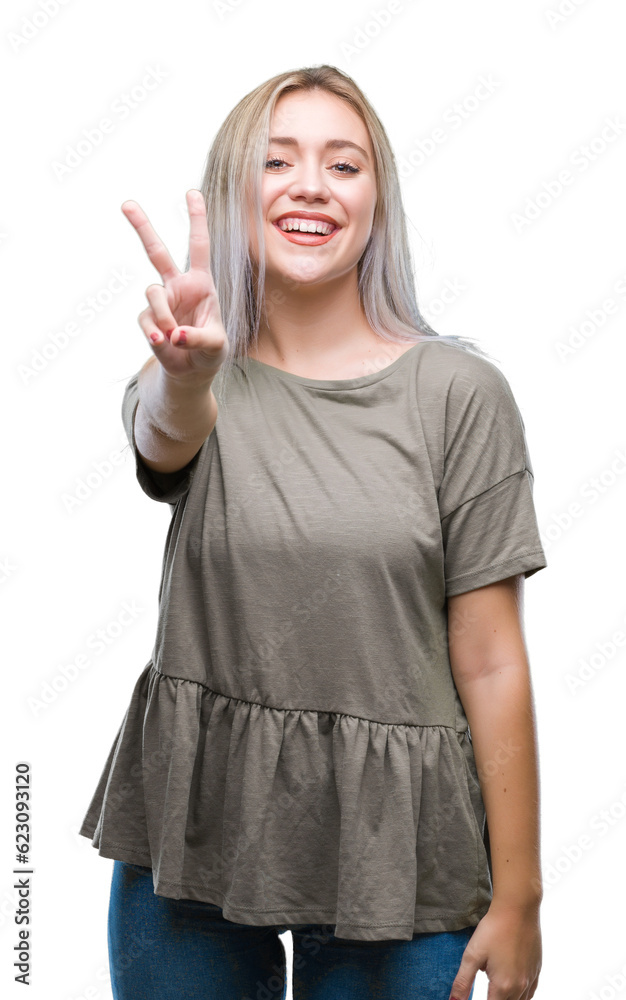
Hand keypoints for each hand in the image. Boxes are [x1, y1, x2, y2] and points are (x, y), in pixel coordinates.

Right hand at [122, 189, 229, 382]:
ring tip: (173, 337)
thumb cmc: (210, 352)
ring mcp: (161, 301)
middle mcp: (178, 286)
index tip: (192, 192)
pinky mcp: (148, 319)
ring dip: (164, 316)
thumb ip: (198, 339)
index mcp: (201, 283)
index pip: (199, 246)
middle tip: (126, 203)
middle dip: (142, 227)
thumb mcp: (215, 346)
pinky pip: (147, 320)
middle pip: (156, 251)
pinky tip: (162, 342)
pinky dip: (155, 332)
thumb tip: (173, 335)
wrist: (192, 371)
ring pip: (153, 294)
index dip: (196, 220)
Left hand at [448, 899, 541, 999]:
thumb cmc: (494, 929)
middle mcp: (520, 987)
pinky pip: (530, 993)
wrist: (518, 908)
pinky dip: (520, 996)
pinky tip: (512, 989)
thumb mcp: (472, 955)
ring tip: (494, 992)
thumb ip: (463, 982)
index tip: (472, 999)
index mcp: (503, 986)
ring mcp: (531, 978)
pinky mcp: (537, 969)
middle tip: (485, 991)